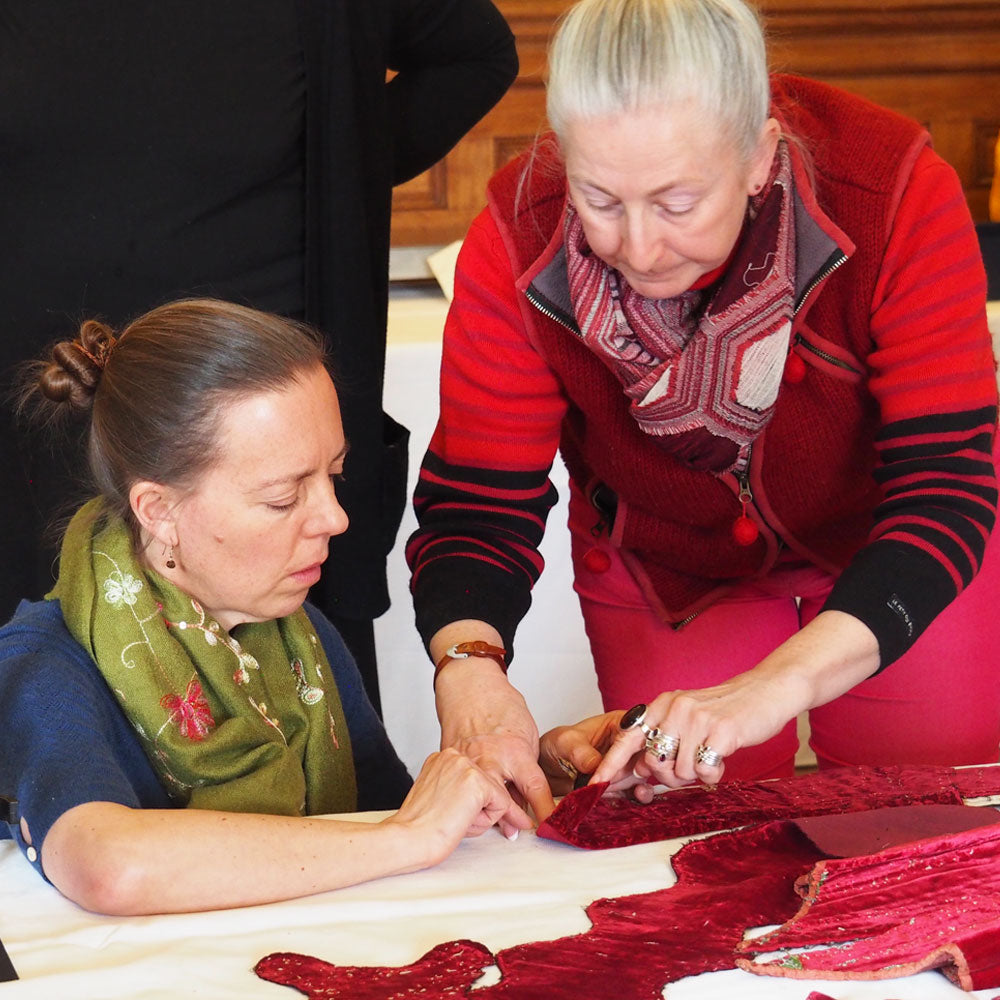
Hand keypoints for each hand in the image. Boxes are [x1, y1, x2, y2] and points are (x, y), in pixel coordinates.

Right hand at [386, 748, 512, 868]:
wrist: (409, 839)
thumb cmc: (419, 828)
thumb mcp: (440, 798)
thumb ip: (459, 790)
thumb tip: (481, 799)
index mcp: (443, 759)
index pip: (476, 781)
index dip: (468, 805)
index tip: (451, 812)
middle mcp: (455, 756)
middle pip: (489, 787)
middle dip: (477, 810)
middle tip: (450, 819)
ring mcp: (466, 766)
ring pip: (497, 796)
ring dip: (481, 816)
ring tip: (453, 819)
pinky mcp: (477, 782)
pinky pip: (503, 806)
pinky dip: (486, 821)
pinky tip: (462, 821)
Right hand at [435, 669, 552, 832]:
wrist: (471, 688)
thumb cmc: (501, 709)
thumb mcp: (527, 737)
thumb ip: (527, 768)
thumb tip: (528, 799)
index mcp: (514, 751)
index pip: (534, 789)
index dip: (544, 811)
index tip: (551, 826)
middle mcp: (489, 759)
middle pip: (501, 801)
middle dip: (510, 820)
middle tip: (518, 832)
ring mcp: (467, 763)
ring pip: (478, 799)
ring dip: (488, 813)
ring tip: (498, 825)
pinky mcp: (451, 763)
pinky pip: (461, 788)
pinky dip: (469, 798)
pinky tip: (474, 805)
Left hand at [541, 710, 659, 801]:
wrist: (549, 769)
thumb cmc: (557, 745)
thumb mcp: (564, 742)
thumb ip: (580, 752)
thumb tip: (597, 765)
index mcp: (618, 723)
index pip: (633, 734)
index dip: (626, 752)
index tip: (610, 772)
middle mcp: (629, 742)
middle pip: (643, 756)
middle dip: (625, 773)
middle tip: (605, 784)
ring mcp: (631, 763)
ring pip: (643, 775)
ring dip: (627, 786)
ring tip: (606, 791)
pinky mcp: (628, 783)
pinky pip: (641, 790)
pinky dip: (638, 797)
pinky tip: (633, 798)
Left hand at [592, 673, 789, 789]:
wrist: (765, 691)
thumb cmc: (725, 710)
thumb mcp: (687, 718)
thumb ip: (663, 738)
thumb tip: (641, 769)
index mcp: (662, 705)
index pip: (628, 738)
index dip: (610, 763)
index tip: (595, 785)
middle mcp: (675, 708)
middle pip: (654, 762)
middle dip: (669, 776)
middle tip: (689, 768)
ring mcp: (697, 718)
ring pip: (680, 770)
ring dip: (695, 775)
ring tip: (710, 759)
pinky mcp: (720, 731)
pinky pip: (705, 770)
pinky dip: (712, 774)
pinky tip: (721, 760)